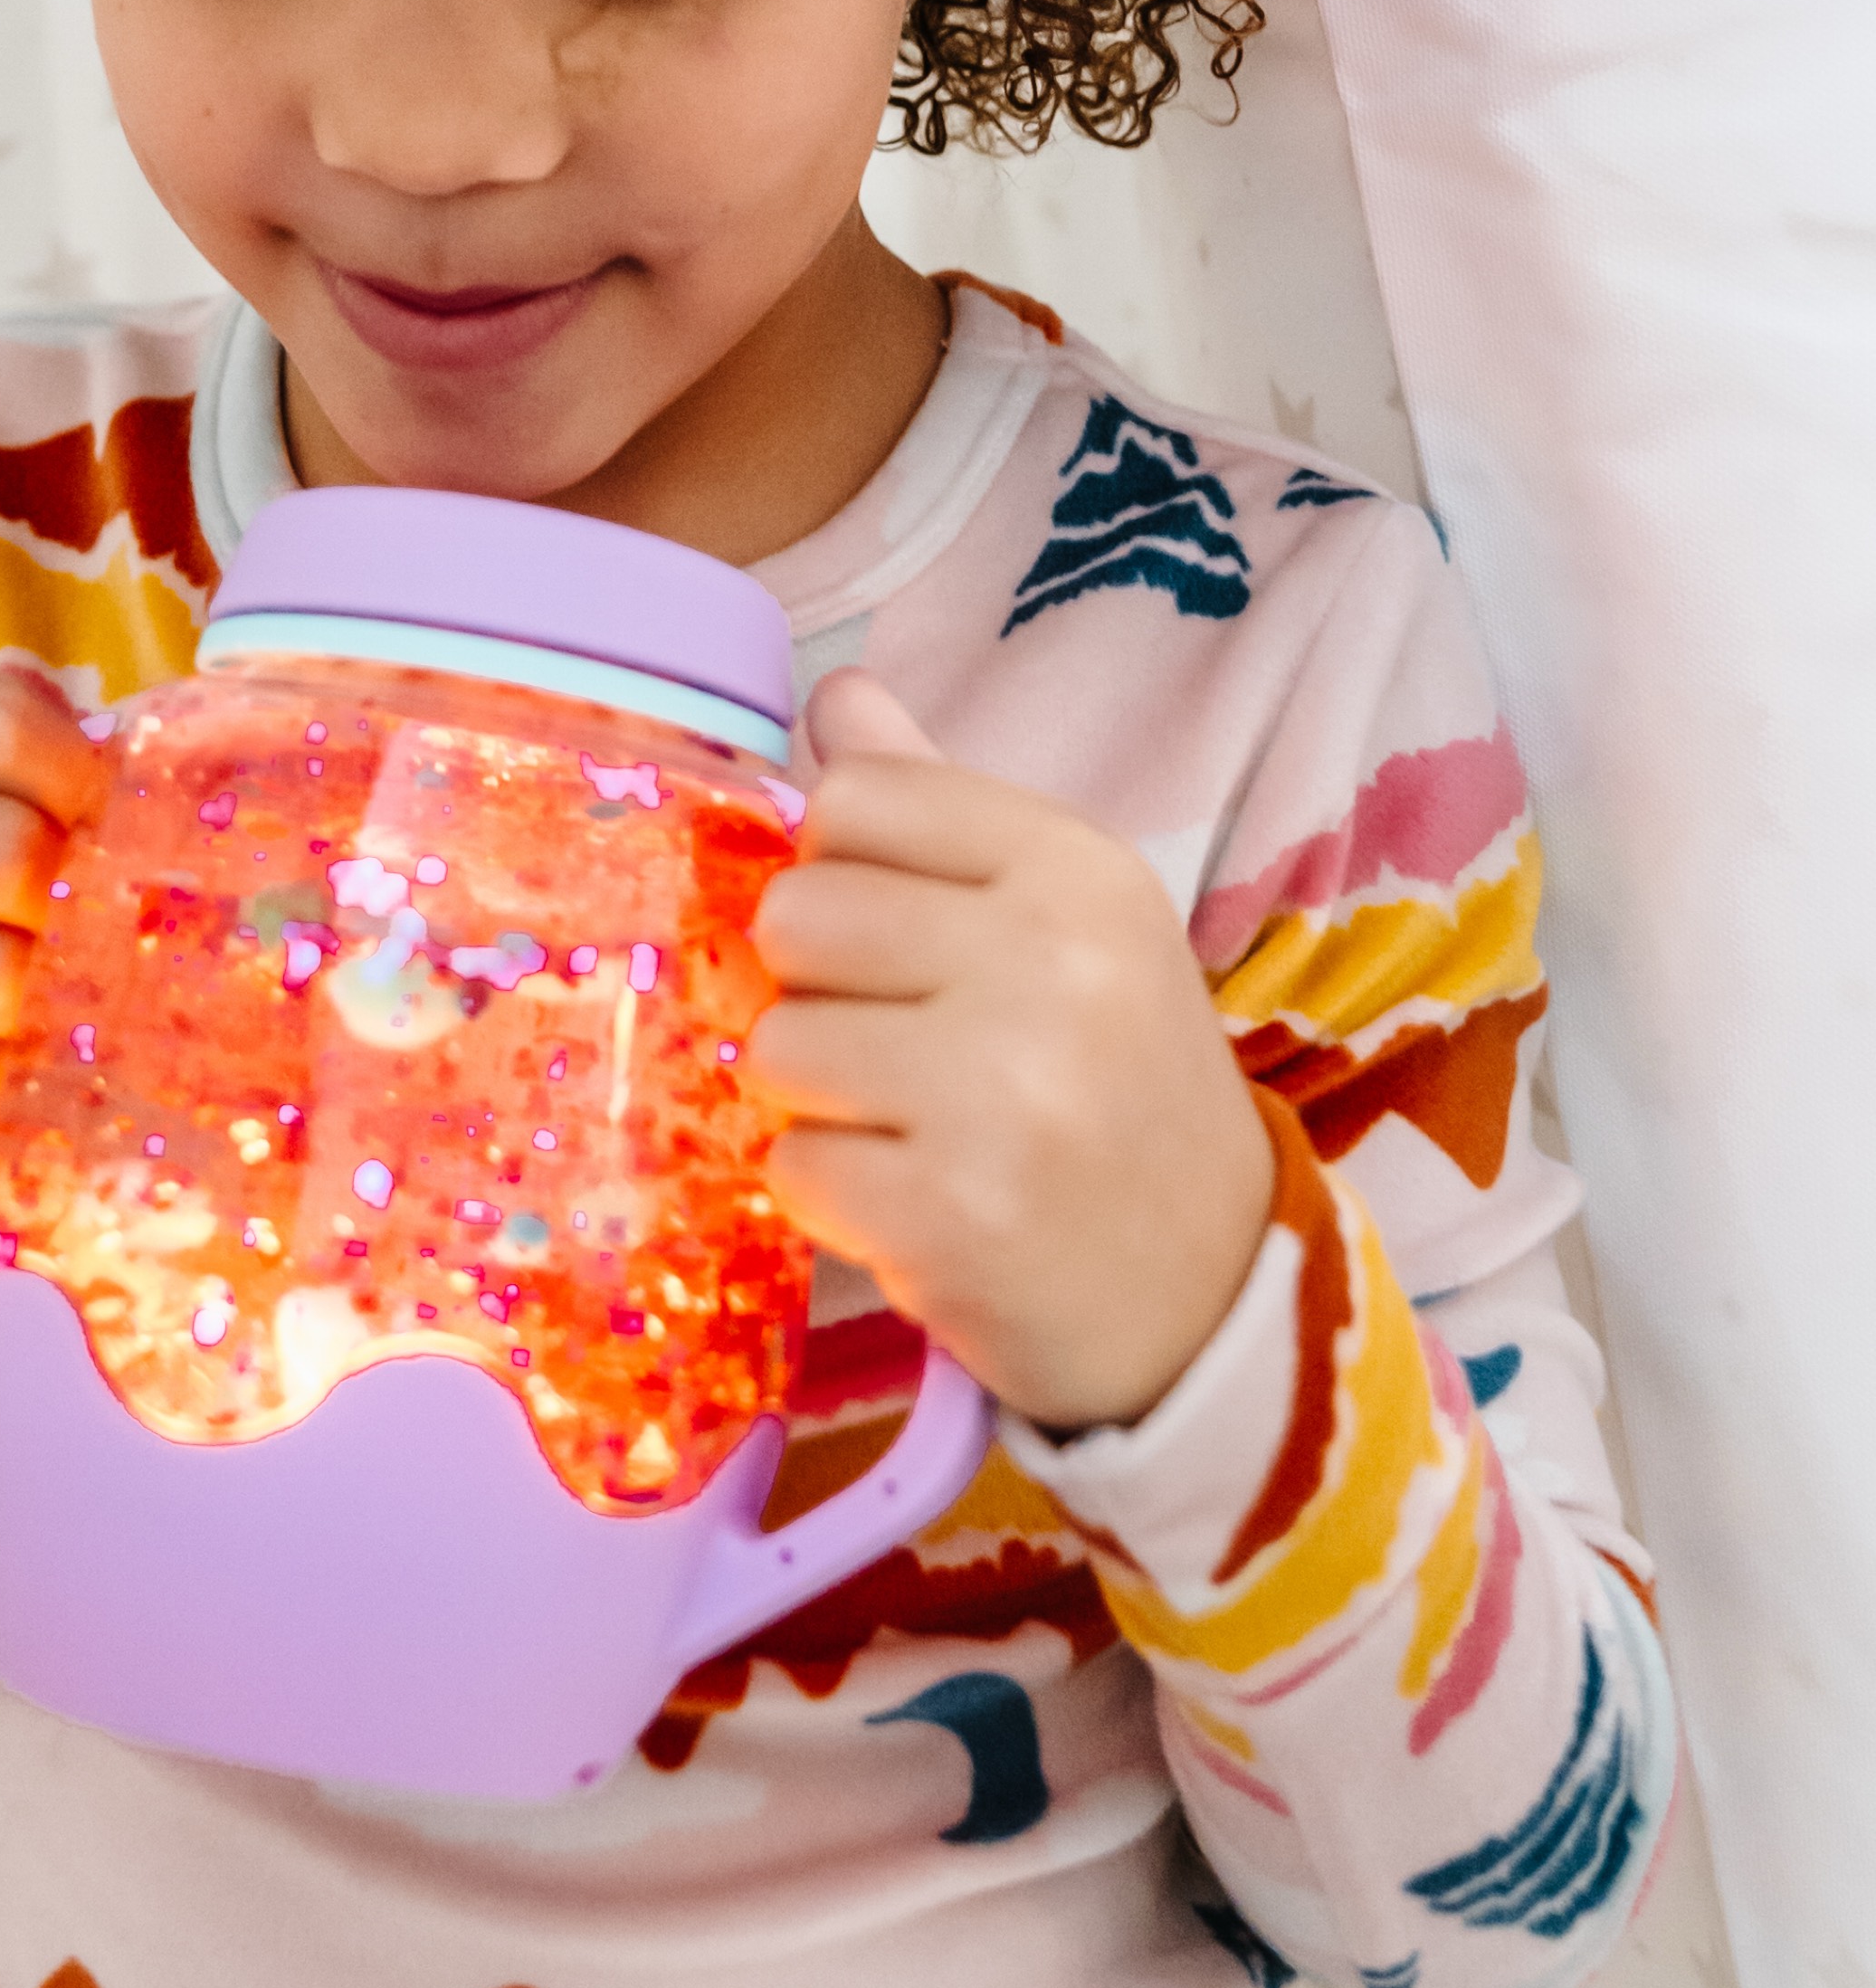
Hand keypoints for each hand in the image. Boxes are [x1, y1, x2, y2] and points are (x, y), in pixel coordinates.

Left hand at [746, 671, 1273, 1431]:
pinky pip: (793, 1165)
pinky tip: (914, 1202)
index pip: (855, 797)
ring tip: (911, 1128)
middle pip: (793, 914)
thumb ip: (939, 806)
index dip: (840, 870)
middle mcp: (1049, 960)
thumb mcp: (1065, 923)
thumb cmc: (1113, 1089)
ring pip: (777, 1043)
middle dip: (814, 989)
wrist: (1209, 1293)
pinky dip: (832, 1196)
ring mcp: (1000, 1090)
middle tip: (898, 1046)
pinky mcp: (949, 1212)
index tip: (896, 940)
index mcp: (1076, 867)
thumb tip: (837, 694)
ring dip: (818, 1100)